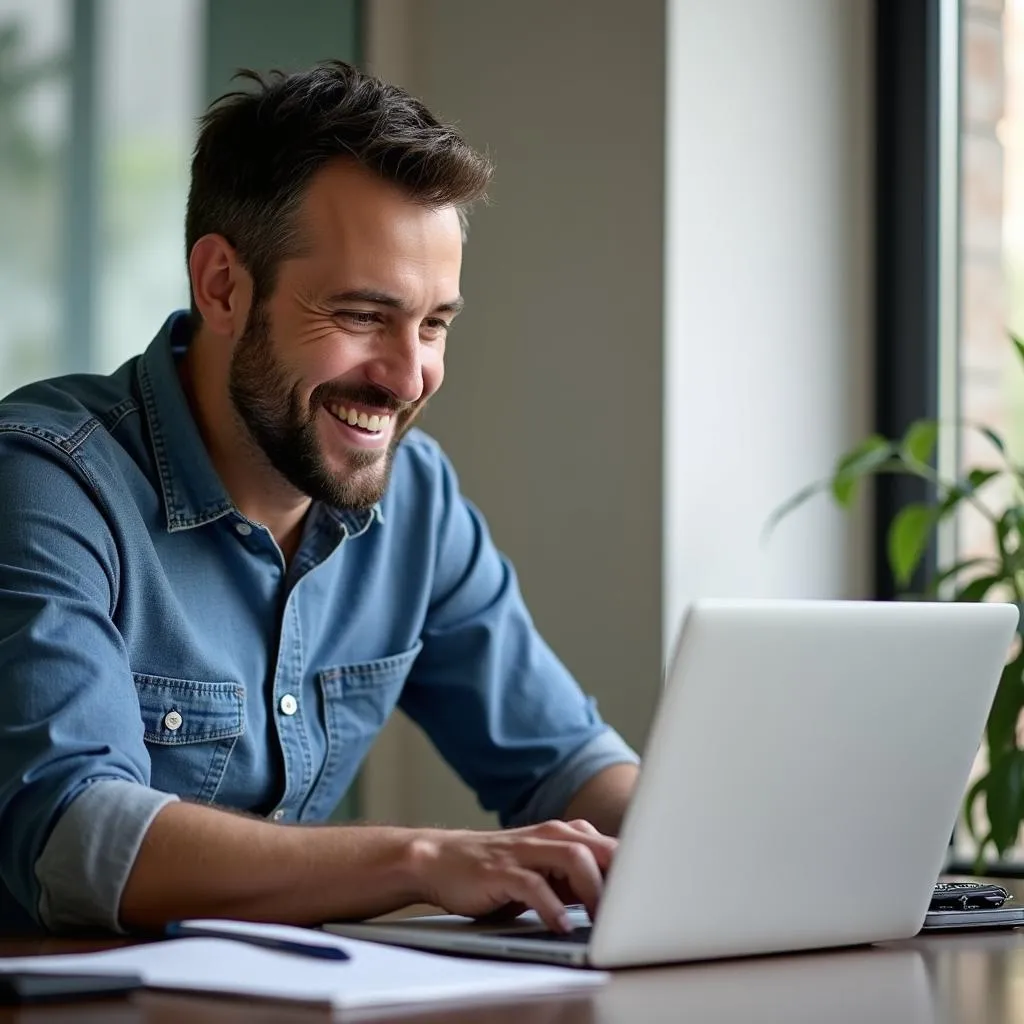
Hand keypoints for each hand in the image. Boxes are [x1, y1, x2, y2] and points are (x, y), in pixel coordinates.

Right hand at [408, 819, 616, 932]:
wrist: (442, 860)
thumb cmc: (498, 869)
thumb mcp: (543, 870)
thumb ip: (576, 877)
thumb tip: (618, 900)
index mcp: (562, 835)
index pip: (610, 846)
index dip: (634, 870)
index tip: (651, 897)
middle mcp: (547, 837)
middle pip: (598, 847)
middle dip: (621, 876)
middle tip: (633, 911)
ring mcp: (524, 851)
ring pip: (573, 858)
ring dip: (593, 889)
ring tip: (601, 919)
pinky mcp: (501, 870)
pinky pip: (533, 885)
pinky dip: (551, 906)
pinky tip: (560, 925)